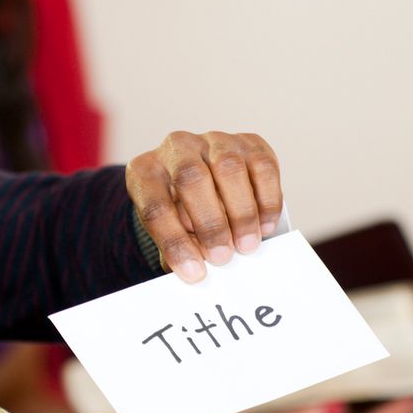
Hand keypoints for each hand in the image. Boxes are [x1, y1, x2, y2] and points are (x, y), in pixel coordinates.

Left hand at [127, 130, 282, 281]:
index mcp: (145, 171)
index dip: (174, 242)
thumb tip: (198, 269)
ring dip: (241, 213)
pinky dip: (267, 200)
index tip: (194, 273)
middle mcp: (176, 147)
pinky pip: (263, 166)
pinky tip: (265, 226)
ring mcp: (213, 140)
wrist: (201, 182)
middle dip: (210, 224)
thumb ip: (179, 248)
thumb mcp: (169, 231)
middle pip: (192, 178)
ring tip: (247, 246)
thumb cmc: (180, 212)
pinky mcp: (247, 142)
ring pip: (229, 168)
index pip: (155, 206)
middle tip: (223, 257)